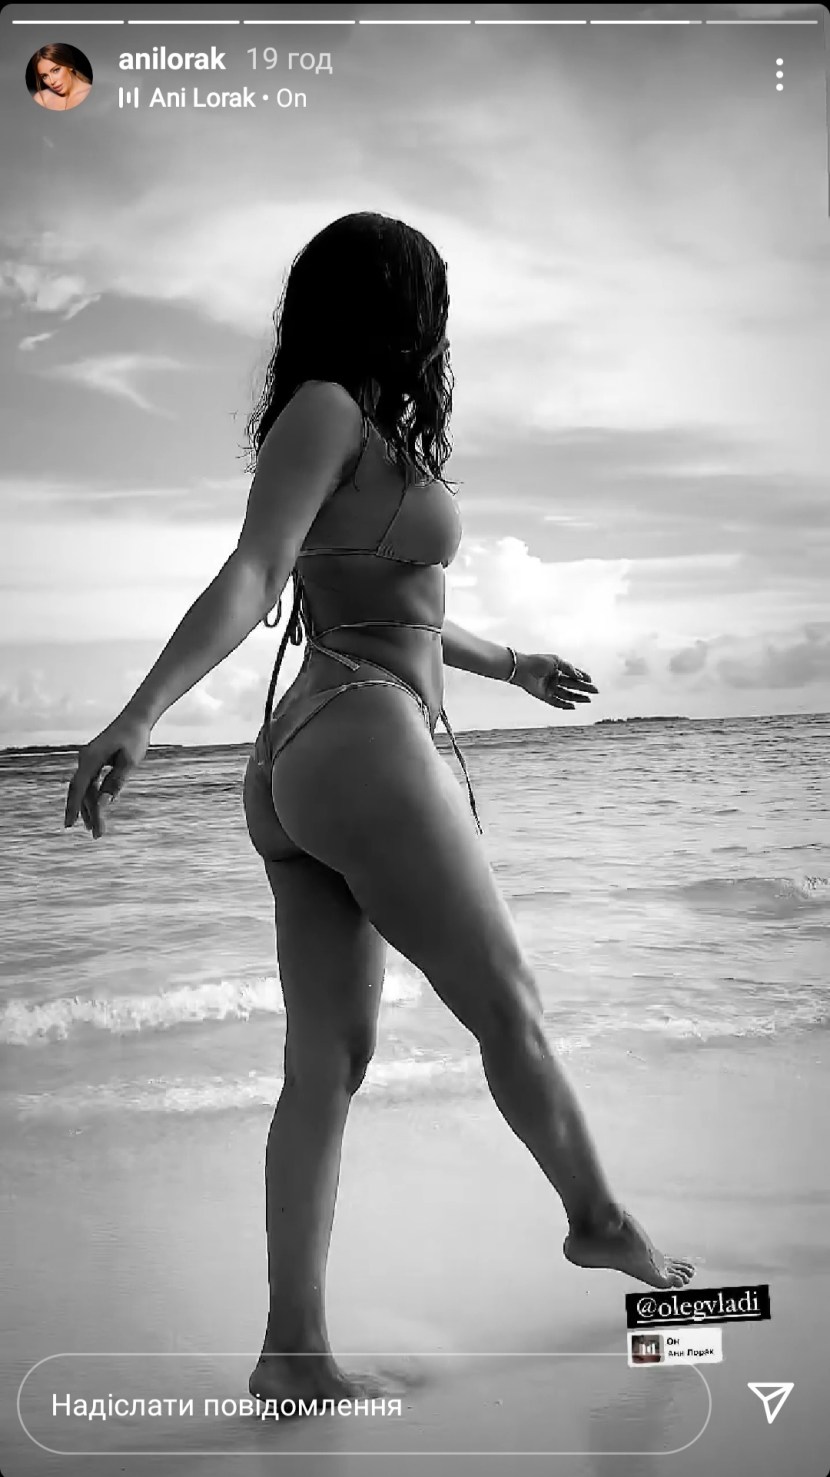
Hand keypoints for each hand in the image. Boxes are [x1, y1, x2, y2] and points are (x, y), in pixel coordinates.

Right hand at [64, 709, 151, 837]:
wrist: (136, 718)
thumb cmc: (134, 738)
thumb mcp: (129, 762)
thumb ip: (115, 782)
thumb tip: (104, 804)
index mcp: (91, 759)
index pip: (78, 788)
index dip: (73, 808)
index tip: (69, 825)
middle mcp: (85, 759)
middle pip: (81, 791)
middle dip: (85, 813)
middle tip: (95, 833)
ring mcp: (88, 759)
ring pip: (84, 788)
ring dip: (89, 806)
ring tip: (94, 827)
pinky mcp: (94, 760)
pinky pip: (89, 782)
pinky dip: (91, 796)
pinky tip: (95, 808)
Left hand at [513, 652, 597, 709]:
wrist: (521, 668)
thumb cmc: (537, 661)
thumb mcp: (556, 661)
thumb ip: (568, 668)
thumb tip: (579, 676)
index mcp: (558, 669)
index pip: (573, 674)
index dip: (583, 677)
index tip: (591, 680)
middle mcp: (555, 679)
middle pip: (572, 685)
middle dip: (584, 688)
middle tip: (596, 691)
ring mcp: (550, 688)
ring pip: (567, 695)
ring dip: (578, 698)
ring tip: (588, 700)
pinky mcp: (544, 696)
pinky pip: (556, 703)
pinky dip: (565, 705)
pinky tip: (574, 706)